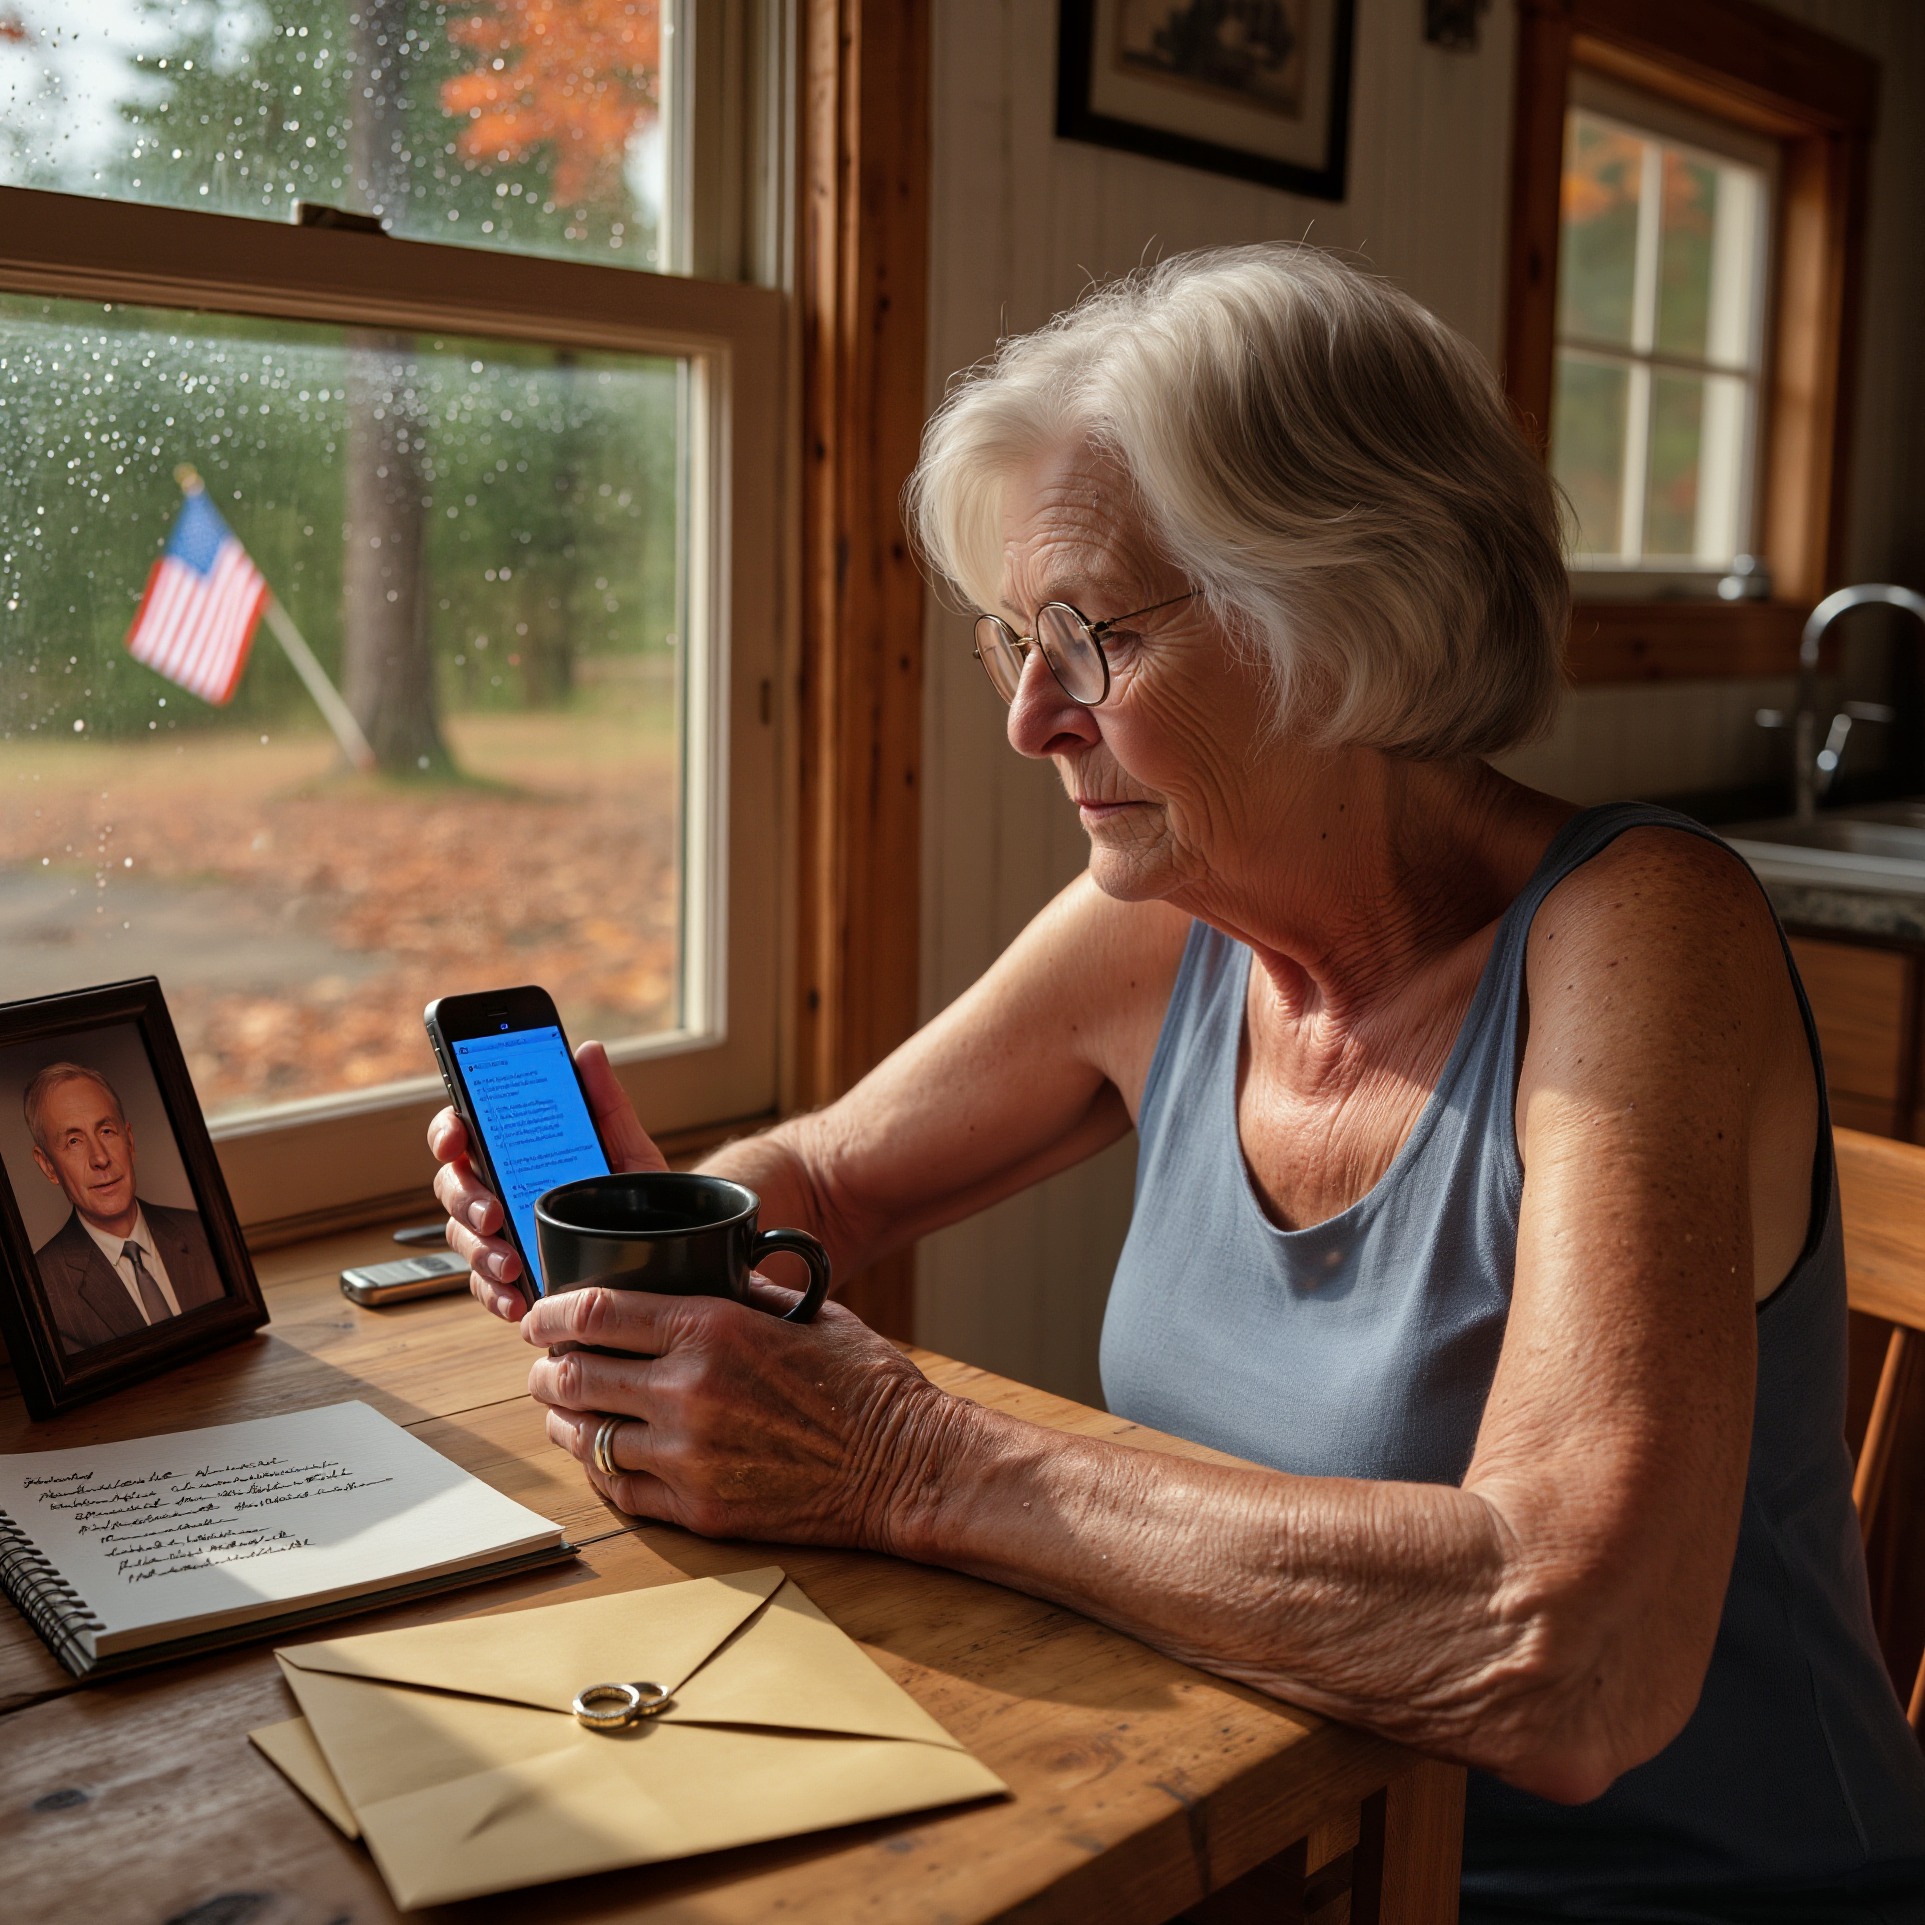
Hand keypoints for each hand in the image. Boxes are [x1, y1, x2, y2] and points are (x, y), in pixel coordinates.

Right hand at [428, 1040, 668, 1319]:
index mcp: (516, 1152)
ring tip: (512, 1265)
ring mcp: (500, 1235)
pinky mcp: (510, 1277)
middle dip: (465, 1200)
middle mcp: (499, 1190)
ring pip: (463, 1238)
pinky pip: (484, 1287)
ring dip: (481, 1252)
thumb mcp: (628, 1149)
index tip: (455, 1140)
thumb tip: (588, 1052)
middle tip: (493, 1214)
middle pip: (453, 1187)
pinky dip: (496, 1295)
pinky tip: (517, 1300)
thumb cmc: (638, 1196)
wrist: (664, 1251)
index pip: (464, 1133)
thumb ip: (605, 1102)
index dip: (448, 1132)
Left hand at [522, 1281, 953, 1549]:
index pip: (594, 1314)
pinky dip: (599, 1470)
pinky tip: (602, 1456)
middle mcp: (688, 1391)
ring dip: (565, 1421)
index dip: (550, 1313)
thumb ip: (739, 1292)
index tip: (538, 1317)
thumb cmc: (863, 1382)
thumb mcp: (803, 1312)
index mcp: (711, 1330)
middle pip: (573, 1376)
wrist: (903, 1465)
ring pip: (585, 1437)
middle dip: (546, 1369)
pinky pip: (619, 1489)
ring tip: (565, 1412)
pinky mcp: (699, 1510)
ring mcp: (689, 1457)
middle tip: (543, 1367)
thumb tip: (693, 1275)